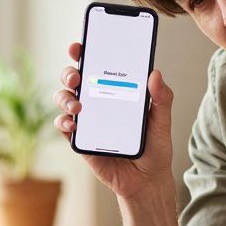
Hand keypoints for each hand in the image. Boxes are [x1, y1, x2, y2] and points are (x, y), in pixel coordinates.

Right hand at [52, 41, 174, 200]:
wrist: (147, 180)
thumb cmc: (154, 147)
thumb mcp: (162, 121)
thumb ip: (161, 98)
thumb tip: (155, 74)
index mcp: (115, 90)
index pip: (97, 65)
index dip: (84, 52)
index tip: (80, 45)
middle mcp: (97, 100)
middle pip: (74, 78)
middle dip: (70, 72)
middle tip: (78, 76)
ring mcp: (86, 119)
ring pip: (64, 98)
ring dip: (65, 97)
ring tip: (78, 105)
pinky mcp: (80, 140)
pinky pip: (64, 126)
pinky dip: (64, 122)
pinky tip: (73, 124)